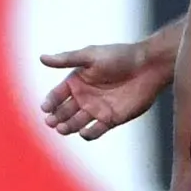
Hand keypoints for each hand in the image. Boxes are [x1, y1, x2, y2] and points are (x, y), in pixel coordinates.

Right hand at [39, 38, 173, 138]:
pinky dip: (88, 134)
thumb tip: (42, 58)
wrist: (148, 66)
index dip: (50, 102)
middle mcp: (84, 97)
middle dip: (56, 117)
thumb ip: (67, 60)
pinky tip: (84, 132)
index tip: (45, 108)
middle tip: (51, 122)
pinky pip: (96, 131)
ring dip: (68, 127)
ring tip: (63, 128)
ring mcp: (97, 109)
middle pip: (64, 111)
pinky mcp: (111, 119)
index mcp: (77, 81)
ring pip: (76, 123)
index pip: (57, 95)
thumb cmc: (119, 57)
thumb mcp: (90, 56)